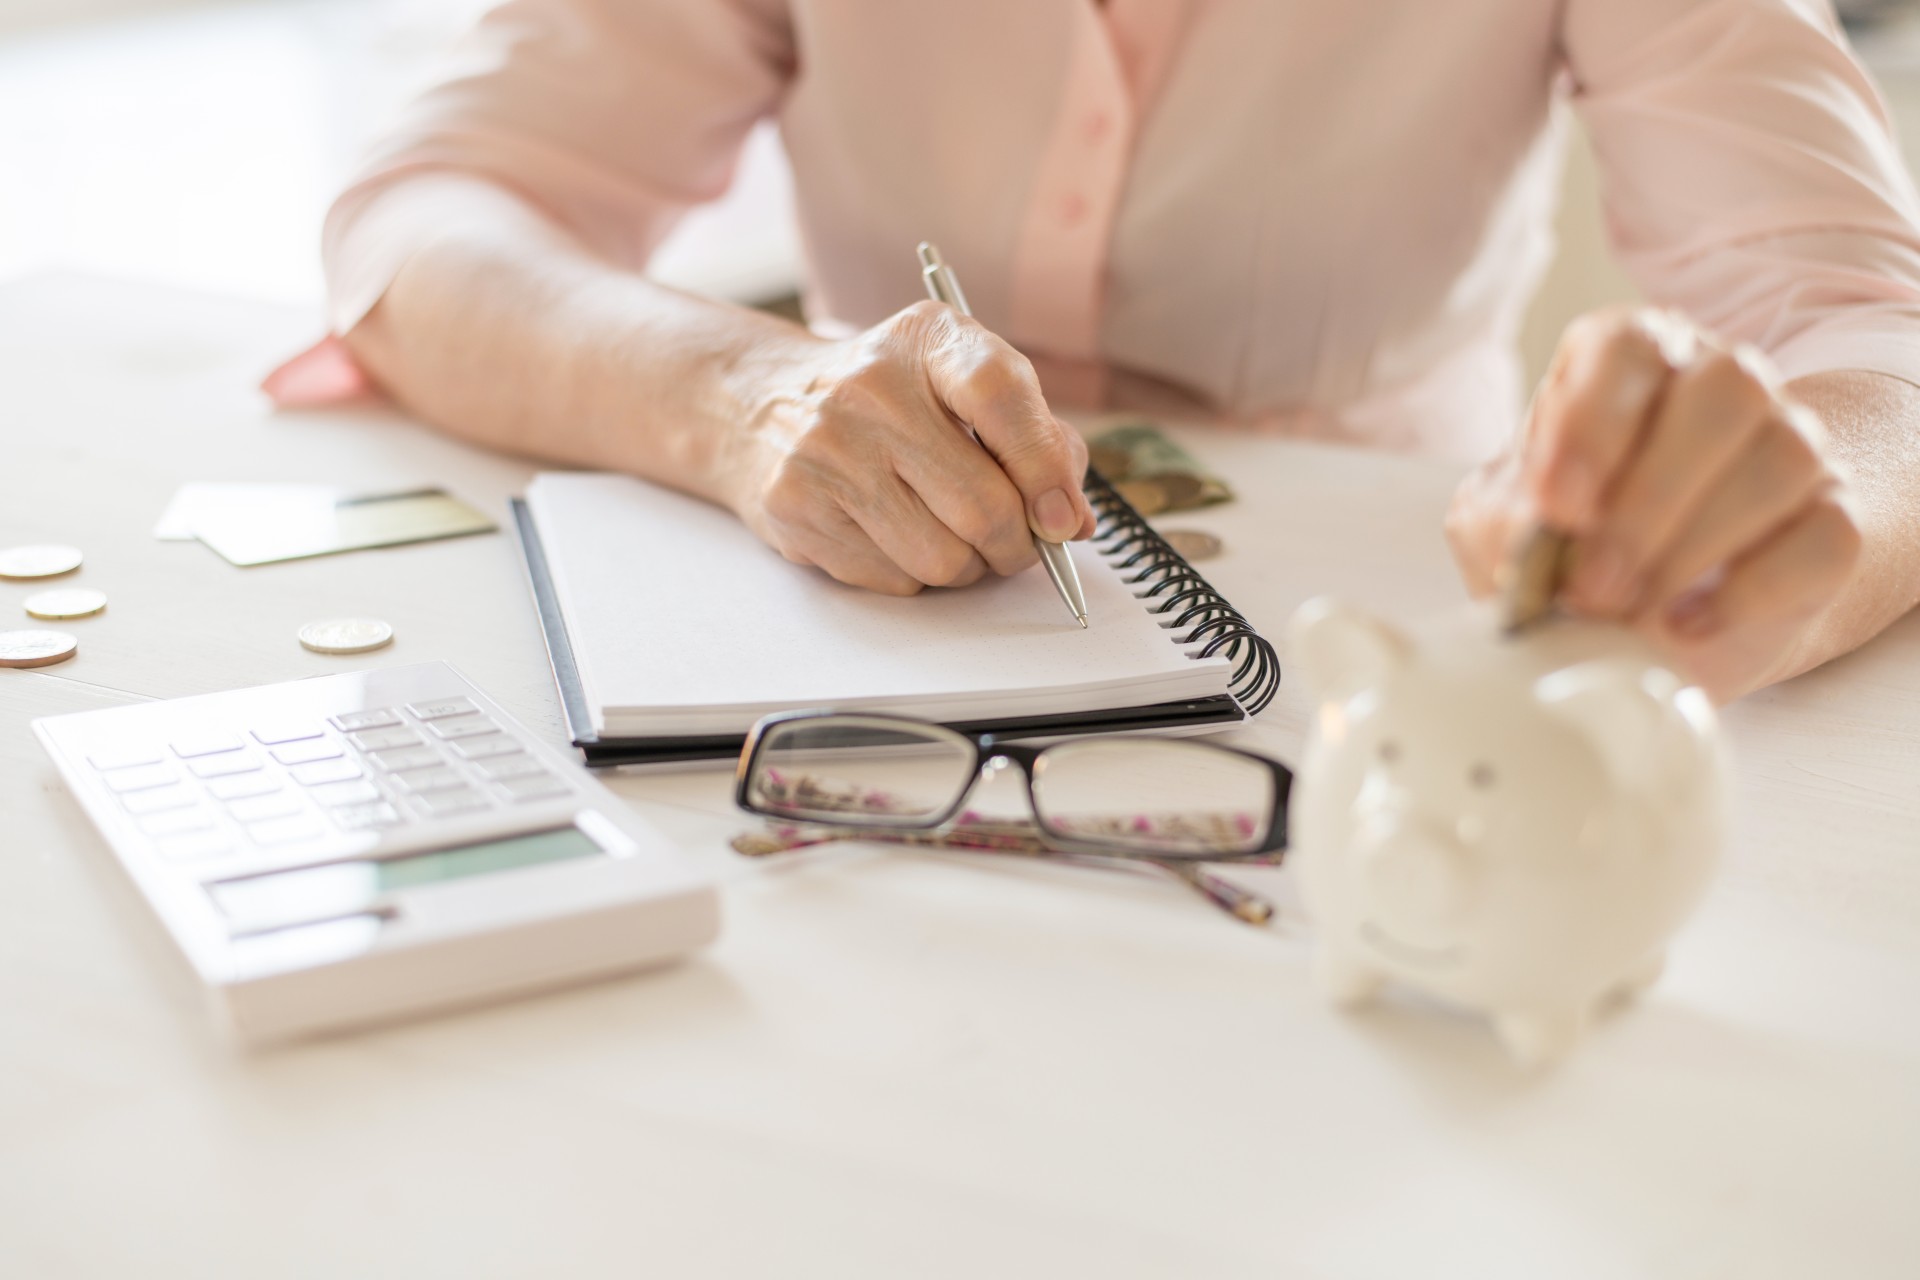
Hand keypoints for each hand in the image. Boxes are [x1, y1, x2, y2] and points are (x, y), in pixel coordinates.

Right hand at [724, 300, 1096, 594]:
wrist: (765, 407)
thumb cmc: (892, 402)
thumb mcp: (963, 384)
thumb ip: (1036, 438)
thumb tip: (1073, 522)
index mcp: (928, 340)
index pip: (1000, 395)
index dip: (1045, 466)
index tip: (1063, 516)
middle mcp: (869, 388)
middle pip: (981, 504)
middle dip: (1018, 544)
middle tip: (1021, 544)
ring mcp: (825, 450)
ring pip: (942, 558)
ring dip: (970, 568)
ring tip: (956, 539)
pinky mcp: (796, 507)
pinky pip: (894, 579)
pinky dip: (915, 576)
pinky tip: (897, 537)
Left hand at [1447, 306, 1863, 699]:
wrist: (1645, 615)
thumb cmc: (1565, 548)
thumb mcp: (1503, 529)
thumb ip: (1503, 520)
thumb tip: (1531, 531)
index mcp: (1628, 360)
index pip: (1628, 345)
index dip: (1592, 424)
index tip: (1558, 508)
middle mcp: (1720, 381)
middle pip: (1725, 391)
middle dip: (1649, 499)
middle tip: (1592, 584)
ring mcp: (1790, 444)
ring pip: (1783, 457)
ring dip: (1694, 546)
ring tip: (1631, 609)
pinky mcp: (1831, 519)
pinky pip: (1825, 537)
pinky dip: (1753, 591)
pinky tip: (1689, 624)